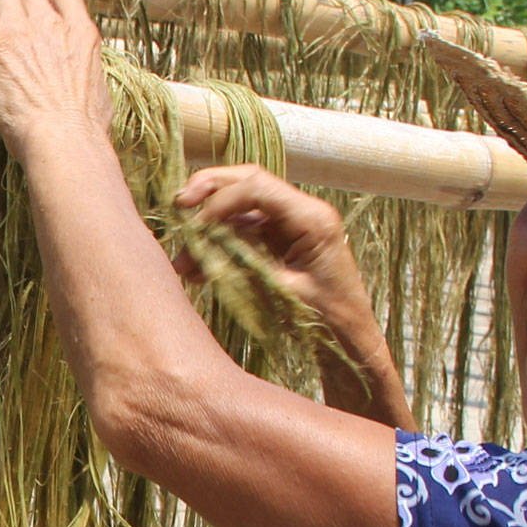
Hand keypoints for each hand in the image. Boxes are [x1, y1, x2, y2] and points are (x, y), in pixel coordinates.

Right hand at [172, 164, 411, 428]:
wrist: (349, 344)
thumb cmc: (326, 323)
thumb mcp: (280, 292)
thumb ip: (244, 261)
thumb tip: (204, 240)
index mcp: (312, 219)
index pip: (257, 187)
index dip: (219, 201)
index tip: (194, 227)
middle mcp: (303, 213)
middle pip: (248, 182)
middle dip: (209, 191)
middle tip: (178, 206)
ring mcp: (291, 226)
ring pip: (240, 208)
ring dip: (209, 227)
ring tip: (183, 259)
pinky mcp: (280, 242)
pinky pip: (243, 233)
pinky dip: (218, 246)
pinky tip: (196, 269)